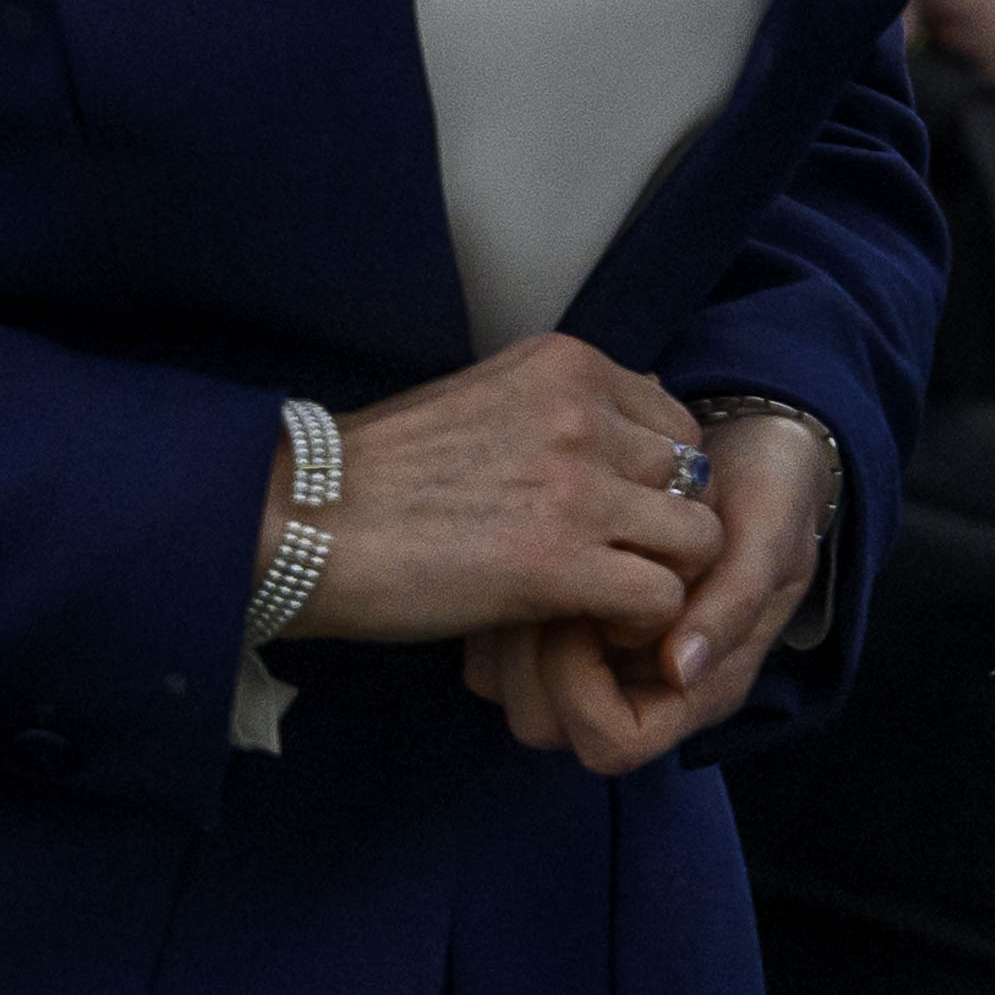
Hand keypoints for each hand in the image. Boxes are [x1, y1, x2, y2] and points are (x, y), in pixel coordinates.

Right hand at [276, 334, 724, 659]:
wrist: (297, 520)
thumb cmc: (378, 472)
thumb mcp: (483, 400)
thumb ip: (561, 407)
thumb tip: (638, 413)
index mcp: (567, 367)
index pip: (675, 422)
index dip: (662, 480)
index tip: (623, 518)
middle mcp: (584, 414)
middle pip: (694, 477)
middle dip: (669, 528)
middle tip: (625, 566)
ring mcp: (577, 487)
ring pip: (696, 536)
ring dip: (666, 577)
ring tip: (614, 600)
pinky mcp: (558, 563)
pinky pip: (659, 594)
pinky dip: (641, 621)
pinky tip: (594, 626)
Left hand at [460, 397, 840, 779]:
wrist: (752, 442)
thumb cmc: (772, 492)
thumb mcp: (772, 534)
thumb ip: (735, 601)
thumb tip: (682, 668)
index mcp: (700, 688)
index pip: (615, 743)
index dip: (584, 694)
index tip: (593, 615)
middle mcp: (641, 688)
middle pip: (545, 726)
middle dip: (531, 660)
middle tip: (549, 583)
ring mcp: (595, 663)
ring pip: (506, 693)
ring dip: (506, 632)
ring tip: (537, 562)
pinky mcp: (560, 627)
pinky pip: (492, 651)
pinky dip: (496, 610)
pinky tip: (525, 553)